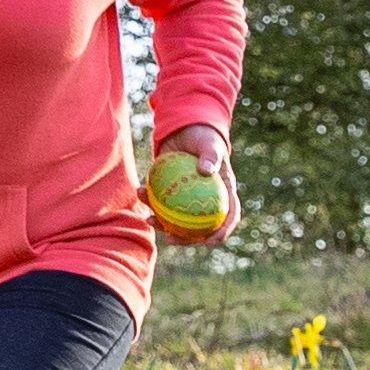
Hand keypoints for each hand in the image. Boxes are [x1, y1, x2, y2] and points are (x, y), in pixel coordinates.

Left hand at [145, 123, 234, 246]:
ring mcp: (187, 198)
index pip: (228, 216)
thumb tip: (206, 171)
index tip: (212, 240)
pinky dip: (150, 200)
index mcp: (224, 193)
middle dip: (186, 239)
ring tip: (149, 220)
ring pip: (177, 218)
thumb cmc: (204, 137)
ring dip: (162, 223)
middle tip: (172, 239)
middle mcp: (206, 200)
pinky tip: (140, 195)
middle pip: (200, 227)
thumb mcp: (210, 144)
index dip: (222, 231)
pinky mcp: (171, 192)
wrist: (186, 130)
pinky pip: (161, 201)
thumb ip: (211, 156)